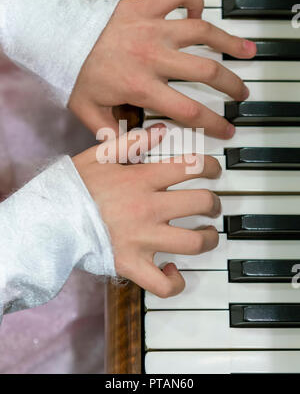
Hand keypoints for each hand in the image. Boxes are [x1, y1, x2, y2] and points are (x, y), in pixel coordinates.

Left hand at [69, 0, 255, 138]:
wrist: (58, 37)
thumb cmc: (73, 74)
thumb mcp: (89, 112)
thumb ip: (113, 134)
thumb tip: (136, 147)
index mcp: (141, 86)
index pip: (189, 110)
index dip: (214, 124)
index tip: (227, 130)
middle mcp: (152, 57)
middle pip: (206, 71)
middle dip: (231, 86)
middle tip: (242, 94)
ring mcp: (151, 28)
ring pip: (202, 32)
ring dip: (229, 42)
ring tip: (248, 52)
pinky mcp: (145, 6)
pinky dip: (194, 1)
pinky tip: (200, 14)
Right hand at [72, 125, 220, 296]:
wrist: (48, 219)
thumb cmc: (72, 187)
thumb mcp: (98, 155)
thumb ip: (131, 141)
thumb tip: (160, 131)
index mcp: (141, 179)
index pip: (191, 167)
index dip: (212, 167)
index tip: (213, 170)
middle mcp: (147, 207)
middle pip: (202, 203)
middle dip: (215, 203)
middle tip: (212, 205)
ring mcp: (142, 239)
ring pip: (194, 242)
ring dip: (208, 239)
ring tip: (206, 235)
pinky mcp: (131, 265)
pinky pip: (163, 284)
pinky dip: (174, 282)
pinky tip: (174, 272)